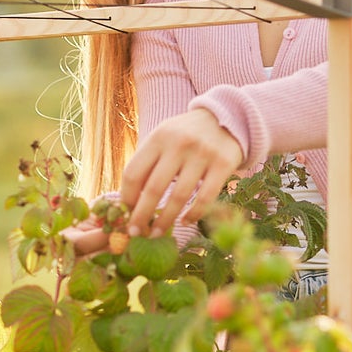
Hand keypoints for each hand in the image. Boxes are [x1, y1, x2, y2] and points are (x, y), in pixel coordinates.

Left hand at [117, 108, 243, 239]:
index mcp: (158, 137)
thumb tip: (128, 202)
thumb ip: (147, 162)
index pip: (134, 173)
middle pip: (153, 188)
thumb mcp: (163, 138)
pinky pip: (205, 198)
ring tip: (157, 233)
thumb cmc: (186, 136)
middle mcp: (179, 144)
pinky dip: (193, 214)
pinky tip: (185, 222)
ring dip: (166, 220)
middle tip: (136, 233)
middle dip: (141, 215)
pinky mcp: (223, 165)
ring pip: (179, 196)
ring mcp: (202, 154)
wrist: (226, 118)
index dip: (126, 198)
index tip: (125, 214)